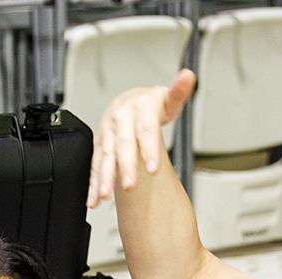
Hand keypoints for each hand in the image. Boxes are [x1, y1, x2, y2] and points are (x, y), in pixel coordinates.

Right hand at [87, 70, 197, 208]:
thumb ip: (178, 91)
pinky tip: (94, 199)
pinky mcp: (100, 145)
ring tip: (105, 196)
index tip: (153, 168)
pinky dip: (93, 183)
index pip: (145, 129)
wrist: (128, 102)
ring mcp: (107, 132)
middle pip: (123, 145)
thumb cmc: (150, 104)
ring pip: (105, 156)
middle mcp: (120, 118)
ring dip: (104, 177)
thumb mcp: (166, 97)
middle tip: (130, 186)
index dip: (149, 149)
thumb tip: (188, 76)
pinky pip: (95, 165)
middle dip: (125, 167)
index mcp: (138, 106)